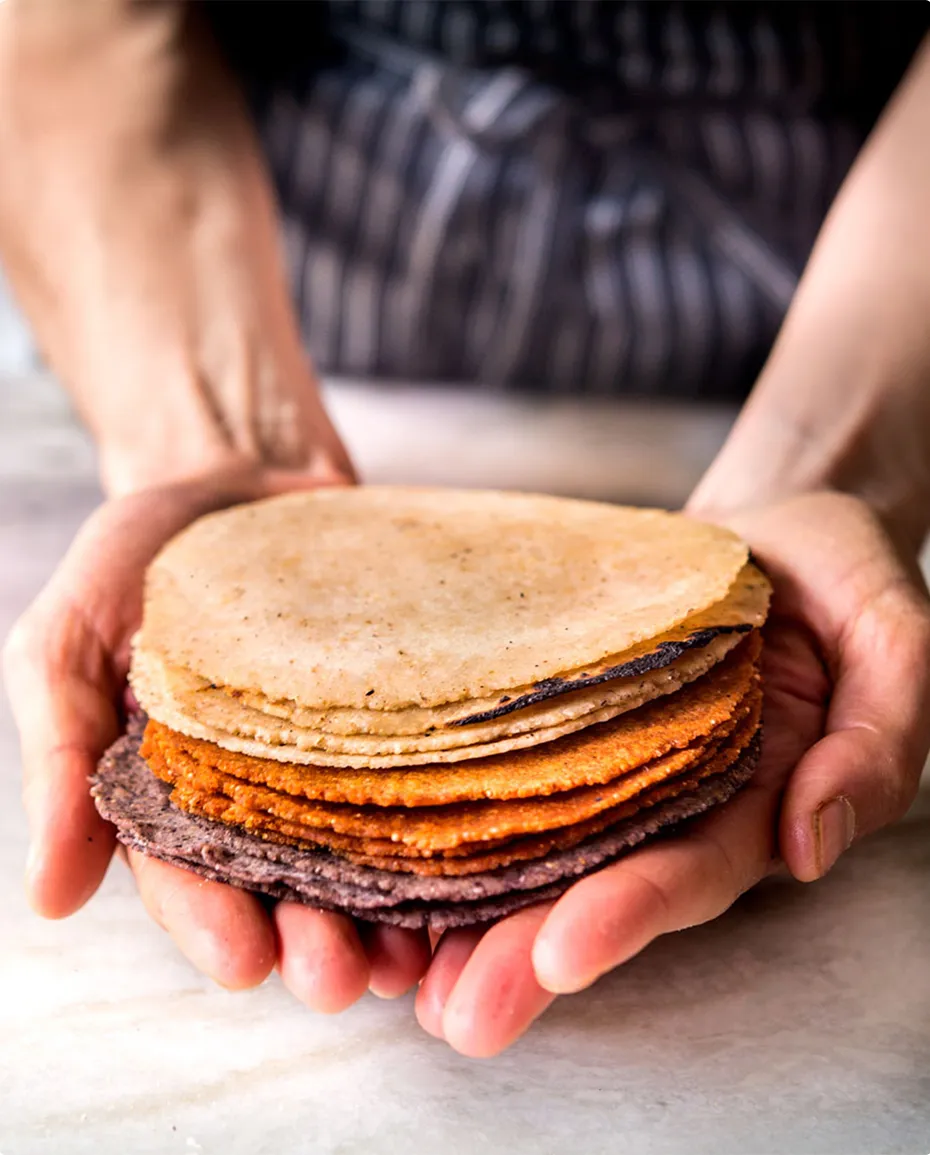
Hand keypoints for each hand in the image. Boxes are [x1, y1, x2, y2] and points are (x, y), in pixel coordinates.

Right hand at [4, 464, 430, 1006]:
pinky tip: (473, 869)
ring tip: (410, 952)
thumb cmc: (137, 561)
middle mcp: (257, 794)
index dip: (211, 925)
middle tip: (341, 978)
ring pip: (362, 853)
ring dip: (385, 913)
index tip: (245, 961)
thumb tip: (48, 902)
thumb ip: (56, 761)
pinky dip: (445, 829)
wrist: (236, 476)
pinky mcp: (400, 716)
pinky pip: (424, 776)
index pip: (185, 879)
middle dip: (310, 940)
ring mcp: (334, 757)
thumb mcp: (65, 645)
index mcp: (169, 796)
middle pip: (285, 888)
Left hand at [414, 493, 929, 1055]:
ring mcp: (619, 761)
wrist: (771, 525)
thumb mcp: (894, 639)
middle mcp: (680, 797)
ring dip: (479, 916)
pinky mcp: (568, 718)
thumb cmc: (839, 576)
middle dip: (532, 952)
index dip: (636, 910)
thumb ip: (877, 742)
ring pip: (546, 847)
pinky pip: (514, 773)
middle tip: (462, 1013)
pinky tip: (396, 868)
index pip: (698, 866)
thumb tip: (811, 844)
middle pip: (605, 883)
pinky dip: (458, 824)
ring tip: (409, 978)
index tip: (563, 953)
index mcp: (761, 794)